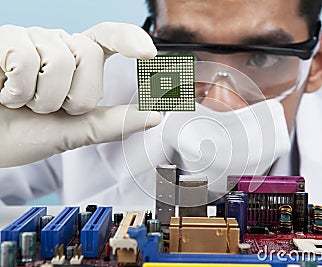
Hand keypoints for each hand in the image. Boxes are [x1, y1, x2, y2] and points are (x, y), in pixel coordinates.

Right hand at [0, 23, 160, 167]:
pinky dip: (17, 90)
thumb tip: (155, 116)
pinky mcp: (4, 40)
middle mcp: (57, 44)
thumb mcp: (75, 130)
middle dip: (73, 96)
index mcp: (77, 61)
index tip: (148, 54)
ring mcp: (30, 39)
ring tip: (25, 102)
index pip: (109, 37)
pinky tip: (4, 92)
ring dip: (42, 98)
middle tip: (50, 108)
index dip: (129, 39)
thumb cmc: (26, 134)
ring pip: (59, 61)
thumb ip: (113, 123)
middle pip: (89, 54)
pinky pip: (25, 59)